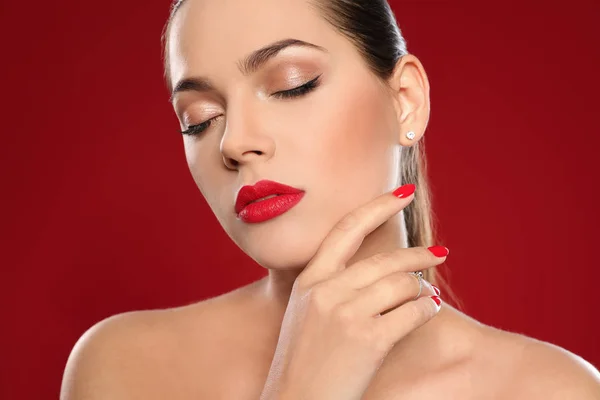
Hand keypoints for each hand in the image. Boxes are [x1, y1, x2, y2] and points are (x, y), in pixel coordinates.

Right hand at [259, 184, 447, 399]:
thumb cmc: (304, 361)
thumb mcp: (305, 313)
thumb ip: (330, 285)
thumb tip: (375, 268)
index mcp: (309, 280)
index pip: (346, 230)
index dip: (377, 206)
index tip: (403, 193)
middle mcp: (327, 291)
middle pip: (385, 260)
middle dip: (418, 254)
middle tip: (439, 253)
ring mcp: (347, 314)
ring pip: (403, 284)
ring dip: (423, 288)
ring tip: (429, 294)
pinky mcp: (369, 339)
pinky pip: (413, 311)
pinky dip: (428, 308)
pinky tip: (430, 309)